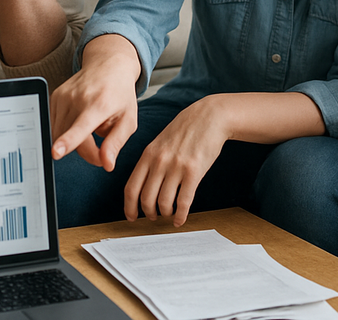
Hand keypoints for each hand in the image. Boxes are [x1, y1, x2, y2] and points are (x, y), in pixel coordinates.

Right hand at [50, 35, 140, 169]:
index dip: (67, 142)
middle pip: (72, 139)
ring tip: (92, 129)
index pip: (80, 127)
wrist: (109, 65)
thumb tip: (106, 164)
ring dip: (75, 141)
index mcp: (99, 104)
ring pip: (60, 135)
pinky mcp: (55, 97)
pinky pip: (55, 125)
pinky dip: (66, 130)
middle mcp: (78, 98)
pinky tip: (80, 120)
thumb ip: (116, 143)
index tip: (55, 152)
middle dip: (87, 152)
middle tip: (102, 151)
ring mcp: (64, 96)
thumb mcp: (128, 120)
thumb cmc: (120, 94)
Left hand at [124, 95, 226, 226]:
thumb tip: (142, 186)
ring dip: (165, 214)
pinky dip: (181, 215)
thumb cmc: (185, 130)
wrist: (208, 117)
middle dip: (149, 213)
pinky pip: (184, 202)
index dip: (129, 207)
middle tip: (153, 217)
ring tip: (169, 214)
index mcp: (148, 154)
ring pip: (164, 203)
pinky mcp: (194, 172)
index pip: (131, 187)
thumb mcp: (160, 142)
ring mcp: (176, 167)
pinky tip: (181, 219)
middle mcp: (159, 161)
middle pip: (146, 199)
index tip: (131, 217)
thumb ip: (150, 161)